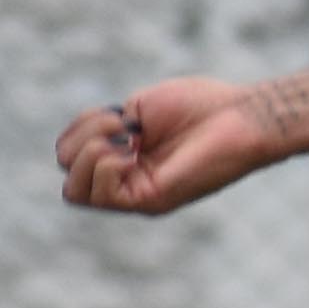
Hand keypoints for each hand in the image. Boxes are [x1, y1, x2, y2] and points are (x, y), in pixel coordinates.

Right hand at [61, 74, 296, 216]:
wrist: (240, 116)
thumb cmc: (200, 106)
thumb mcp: (137, 110)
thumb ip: (104, 129)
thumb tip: (79, 152)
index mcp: (123, 157)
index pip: (70, 155)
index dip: (80, 128)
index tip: (117, 113)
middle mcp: (127, 180)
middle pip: (67, 176)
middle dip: (81, 140)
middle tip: (124, 127)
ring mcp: (137, 193)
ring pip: (74, 192)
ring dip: (90, 153)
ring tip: (129, 138)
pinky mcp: (151, 201)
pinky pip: (101, 196)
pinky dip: (105, 166)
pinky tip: (133, 152)